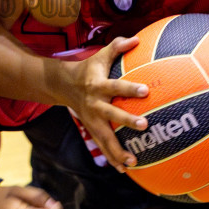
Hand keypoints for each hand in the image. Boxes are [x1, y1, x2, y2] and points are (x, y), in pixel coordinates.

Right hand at [57, 37, 149, 172]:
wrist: (63, 86)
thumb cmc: (89, 69)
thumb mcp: (100, 56)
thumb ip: (117, 46)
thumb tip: (137, 39)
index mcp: (98, 86)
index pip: (116, 86)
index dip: (129, 88)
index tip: (145, 90)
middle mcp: (95, 104)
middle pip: (111, 114)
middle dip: (127, 121)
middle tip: (145, 126)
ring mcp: (92, 120)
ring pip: (104, 137)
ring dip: (118, 151)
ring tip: (133, 162)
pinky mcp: (91, 129)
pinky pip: (101, 146)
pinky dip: (111, 158)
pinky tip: (124, 169)